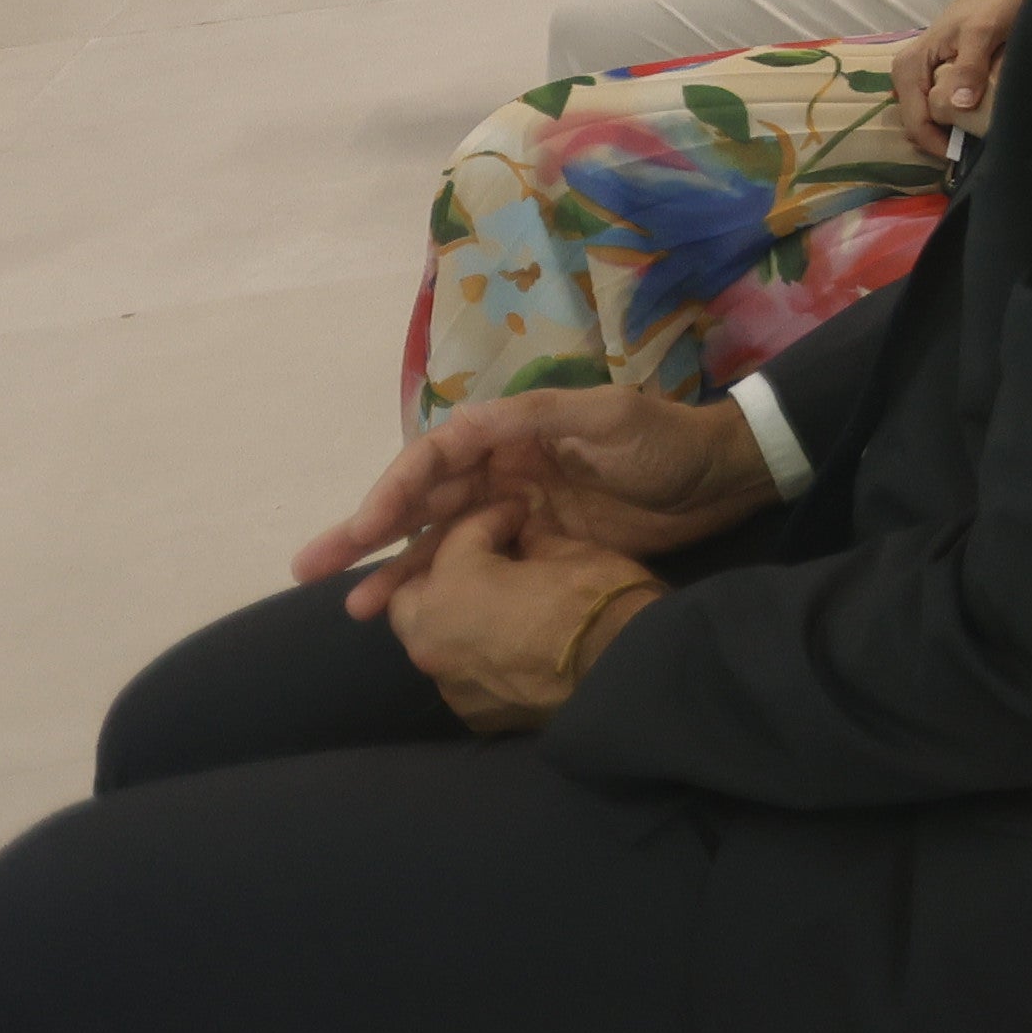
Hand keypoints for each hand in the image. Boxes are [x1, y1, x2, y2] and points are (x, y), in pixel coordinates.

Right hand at [297, 383, 772, 614]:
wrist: (720, 479)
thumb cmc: (664, 439)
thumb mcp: (606, 416)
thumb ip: (537, 419)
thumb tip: (466, 423)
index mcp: (510, 432)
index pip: (435, 458)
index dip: (395, 488)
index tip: (365, 525)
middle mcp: (501, 470)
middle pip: (422, 502)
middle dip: (367, 533)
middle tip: (311, 568)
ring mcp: (515, 512)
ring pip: (439, 542)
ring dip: (395, 571)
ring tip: (353, 609)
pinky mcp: (536, 549)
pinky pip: (474, 569)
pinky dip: (439, 589)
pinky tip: (409, 616)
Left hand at [379, 500, 669, 735]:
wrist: (630, 677)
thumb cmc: (599, 601)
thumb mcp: (572, 552)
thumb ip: (534, 540)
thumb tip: (525, 535)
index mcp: (453, 584)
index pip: (463, 536)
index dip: (496, 517)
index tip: (522, 513)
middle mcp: (433, 635)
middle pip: (410, 593)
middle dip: (440, 570)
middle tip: (484, 559)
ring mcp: (448, 680)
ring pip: (429, 637)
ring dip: (451, 615)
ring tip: (493, 605)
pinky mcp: (472, 713)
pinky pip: (458, 672)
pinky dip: (474, 653)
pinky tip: (509, 646)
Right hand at [894, 0, 1031, 133]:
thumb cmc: (995, 2)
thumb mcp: (984, 33)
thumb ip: (970, 67)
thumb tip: (957, 105)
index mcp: (910, 64)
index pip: (915, 121)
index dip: (937, 143)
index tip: (966, 154)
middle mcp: (908, 71)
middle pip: (918, 122)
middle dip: (942, 139)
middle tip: (976, 146)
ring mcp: (923, 73)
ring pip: (929, 115)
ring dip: (950, 129)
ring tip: (979, 134)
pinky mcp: (940, 73)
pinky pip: (940, 105)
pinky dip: (956, 116)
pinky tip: (978, 119)